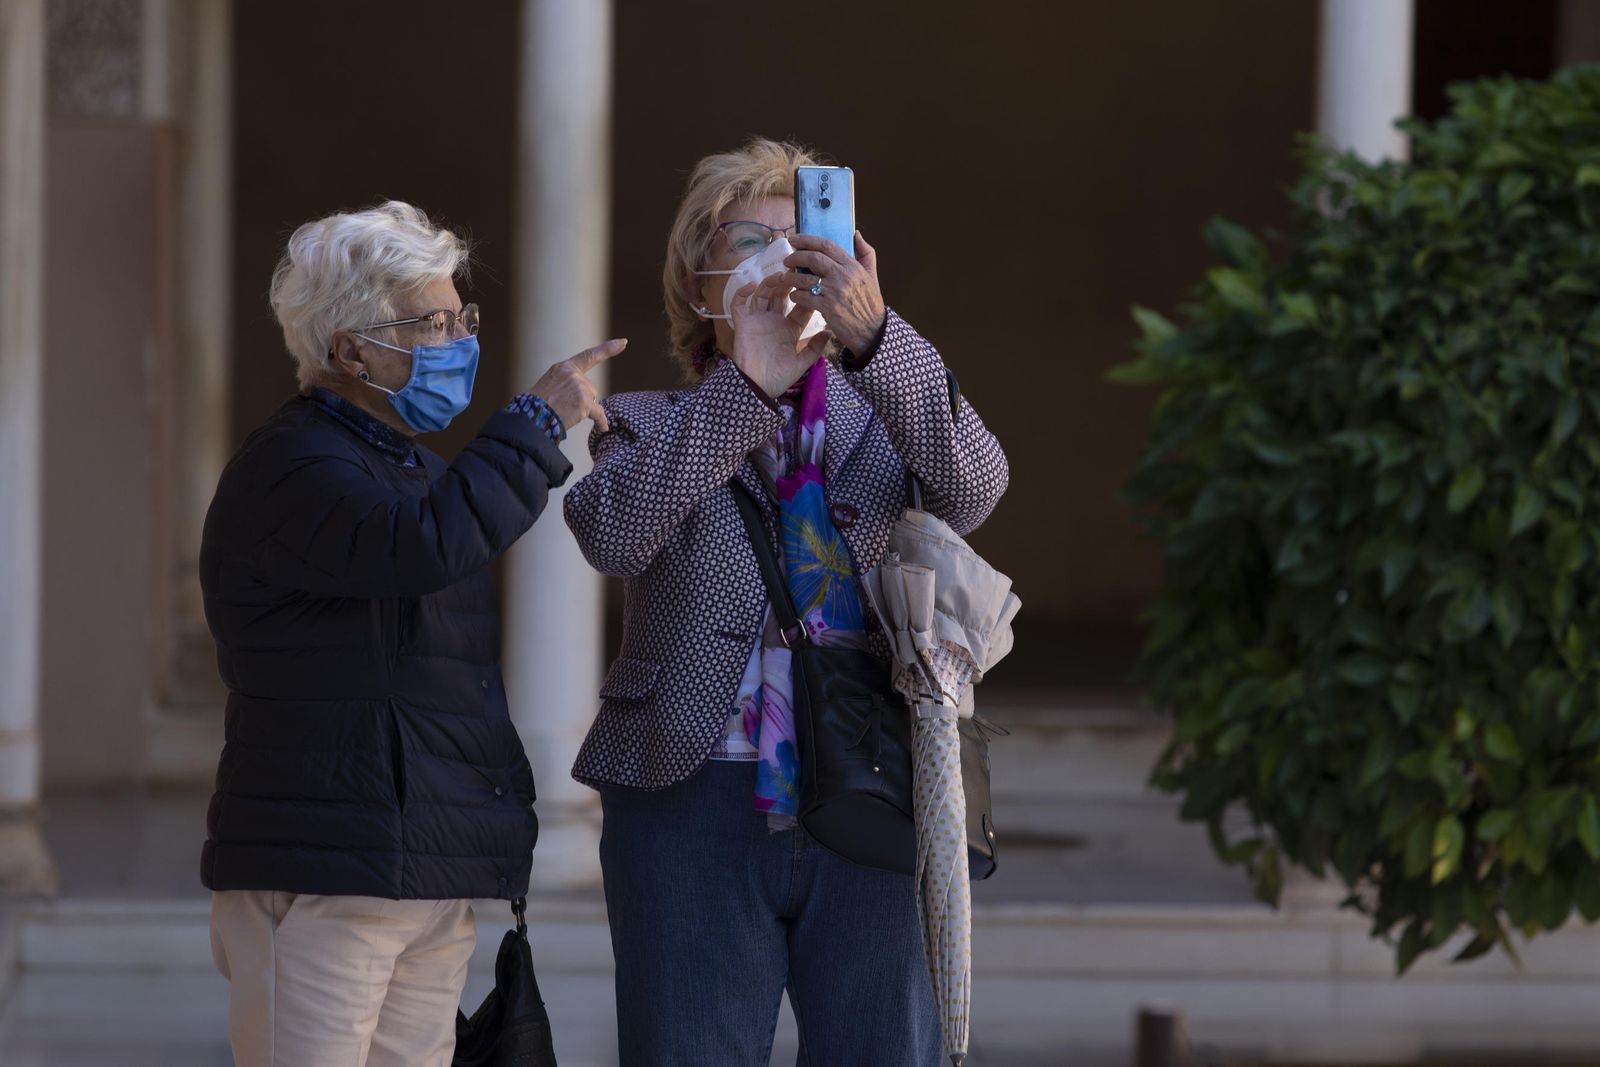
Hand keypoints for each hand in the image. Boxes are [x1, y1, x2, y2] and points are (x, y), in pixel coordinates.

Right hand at [530, 338, 626, 431]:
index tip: (623, 342)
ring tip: (563, 413)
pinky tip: (603, 427)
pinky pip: (598, 414)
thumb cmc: (536, 406)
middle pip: (590, 389)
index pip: (589, 356)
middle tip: (561, 407)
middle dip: (581, 401)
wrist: (530, 417)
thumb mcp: (548, 385)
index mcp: (563, 367)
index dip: (608, 349)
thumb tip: (585, 398)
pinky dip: (601, 421)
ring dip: (582, 410)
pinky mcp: (584, 402)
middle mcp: (573, 374)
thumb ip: (566, 384)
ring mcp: (579, 387)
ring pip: (592, 401)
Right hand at [729, 275, 829, 397]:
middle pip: (781, 296)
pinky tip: (751, 286)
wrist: (757, 387)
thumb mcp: (801, 363)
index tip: (814, 282)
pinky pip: (739, 304)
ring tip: (779, 276)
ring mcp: (757, 321)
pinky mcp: (742, 323)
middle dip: (789, 284)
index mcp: (789, 329)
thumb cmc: (779, 378)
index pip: (800, 307)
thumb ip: (815, 348)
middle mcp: (774, 321)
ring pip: (762, 295)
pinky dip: (742, 293)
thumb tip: (829, 332)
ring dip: (769, 284)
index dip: (807, 295)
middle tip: (797, 272)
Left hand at [781, 231, 885, 355]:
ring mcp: (835, 291)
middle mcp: (843, 275)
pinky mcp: (828, 307)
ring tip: (785, 278)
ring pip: (805, 278)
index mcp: (852, 266)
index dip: (807, 239)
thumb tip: (856, 234)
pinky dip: (796, 294)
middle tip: (787, 260)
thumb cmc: (870, 303)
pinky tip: (794, 295)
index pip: (826, 245)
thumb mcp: (872, 275)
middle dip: (795, 256)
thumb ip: (865, 252)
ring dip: (791, 277)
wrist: (872, 330)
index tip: (794, 239)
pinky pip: (804, 296)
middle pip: (813, 258)